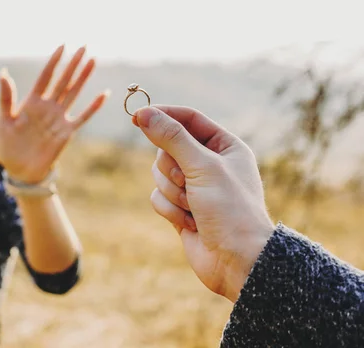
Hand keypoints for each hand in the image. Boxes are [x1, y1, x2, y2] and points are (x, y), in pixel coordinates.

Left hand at [0, 45, 108, 183]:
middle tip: (84, 46)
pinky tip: (104, 94)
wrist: (20, 170)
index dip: (54, 62)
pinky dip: (93, 107)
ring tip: (93, 61)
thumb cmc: (9, 145)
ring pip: (74, 93)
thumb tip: (3, 72)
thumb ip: (6, 97)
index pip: (46, 77)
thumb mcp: (5, 120)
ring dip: (83, 78)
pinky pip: (83, 117)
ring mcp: (58, 118)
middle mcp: (48, 107)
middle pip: (63, 81)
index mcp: (32, 102)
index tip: (63, 46)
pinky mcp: (66, 132)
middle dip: (73, 64)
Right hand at [134, 105, 274, 301]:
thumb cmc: (230, 209)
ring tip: (194, 207)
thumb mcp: (202, 166)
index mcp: (225, 146)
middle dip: (173, 168)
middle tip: (188, 182)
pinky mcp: (180, 208)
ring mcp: (194, 187)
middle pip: (167, 148)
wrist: (237, 261)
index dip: (163, 116)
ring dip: (173, 192)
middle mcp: (209, 163)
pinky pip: (158, 197)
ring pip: (159, 174)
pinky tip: (190, 223)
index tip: (136, 117)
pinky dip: (170, 209)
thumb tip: (144, 113)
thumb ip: (171, 137)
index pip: (188, 119)